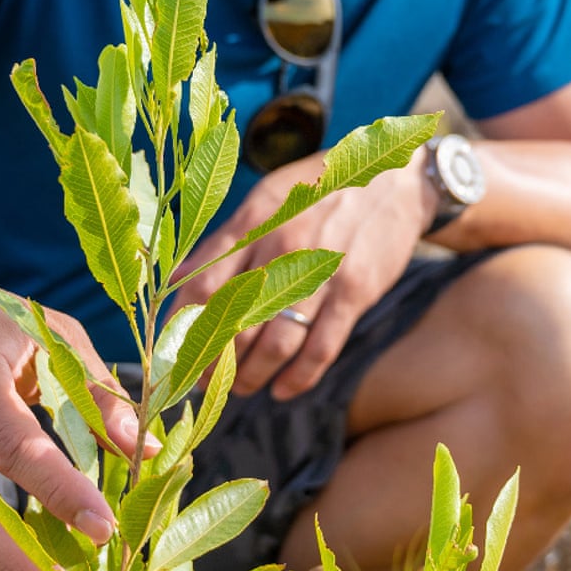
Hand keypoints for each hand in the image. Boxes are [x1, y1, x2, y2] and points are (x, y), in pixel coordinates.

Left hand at [169, 146, 435, 400]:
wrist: (394, 181)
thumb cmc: (321, 189)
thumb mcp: (268, 199)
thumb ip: (226, 241)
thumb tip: (177, 278)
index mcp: (253, 221)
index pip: (202, 283)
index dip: (182, 328)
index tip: (175, 353)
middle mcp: (280, 247)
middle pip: (234, 321)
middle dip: (214, 362)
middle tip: (206, 382)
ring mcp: (318, 270)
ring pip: (274, 343)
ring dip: (252, 376)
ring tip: (242, 387)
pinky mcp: (354, 291)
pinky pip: (320, 348)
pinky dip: (297, 378)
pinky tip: (283, 390)